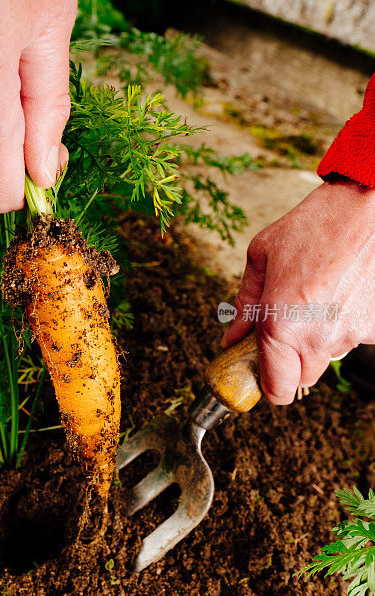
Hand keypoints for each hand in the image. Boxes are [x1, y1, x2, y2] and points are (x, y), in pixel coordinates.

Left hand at [222, 178, 374, 403]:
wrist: (366, 206)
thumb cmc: (313, 226)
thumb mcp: (262, 256)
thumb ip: (246, 303)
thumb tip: (234, 336)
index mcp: (281, 324)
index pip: (277, 389)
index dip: (268, 386)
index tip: (264, 372)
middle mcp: (318, 337)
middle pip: (302, 378)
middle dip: (291, 361)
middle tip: (287, 328)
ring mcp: (351, 334)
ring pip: (328, 358)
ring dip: (318, 340)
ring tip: (317, 299)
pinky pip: (353, 339)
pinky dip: (344, 325)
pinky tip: (340, 295)